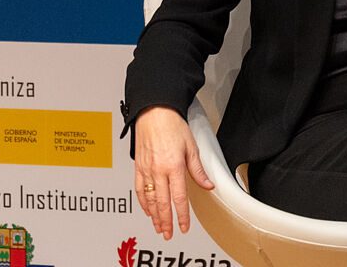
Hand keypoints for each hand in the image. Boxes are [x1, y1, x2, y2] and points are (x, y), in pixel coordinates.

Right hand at [133, 106, 214, 239]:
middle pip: (162, 203)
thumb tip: (208, 184)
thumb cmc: (172, 126)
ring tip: (158, 226)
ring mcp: (146, 169)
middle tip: (168, 233)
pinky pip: (138, 189)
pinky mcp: (138, 167)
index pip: (179, 198)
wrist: (154, 112)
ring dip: (154, 216)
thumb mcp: (191, 146)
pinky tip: (147, 209)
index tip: (184, 226)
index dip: (181, 215)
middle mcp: (158, 170)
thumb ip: (198, 169)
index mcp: (174, 166)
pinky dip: (142, 202)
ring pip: (149, 199)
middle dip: (166, 221)